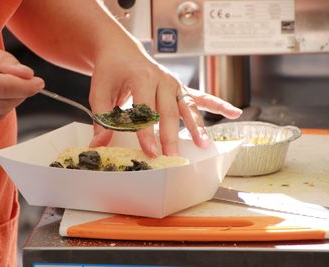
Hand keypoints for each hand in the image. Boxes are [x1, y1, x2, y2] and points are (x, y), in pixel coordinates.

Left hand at [89, 41, 241, 155]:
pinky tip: (233, 112)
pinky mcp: (179, 87)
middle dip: (172, 136)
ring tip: (204, 145)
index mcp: (140, 77)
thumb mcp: (99, 92)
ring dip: (197, 126)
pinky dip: (217, 104)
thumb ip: (102, 118)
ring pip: (187, 106)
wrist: (121, 50)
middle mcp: (161, 79)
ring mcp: (173, 82)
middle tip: (173, 157)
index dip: (146, 132)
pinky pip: (200, 96)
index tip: (150, 151)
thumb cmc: (111, 71)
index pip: (144, 109)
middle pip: (168, 111)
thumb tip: (99, 145)